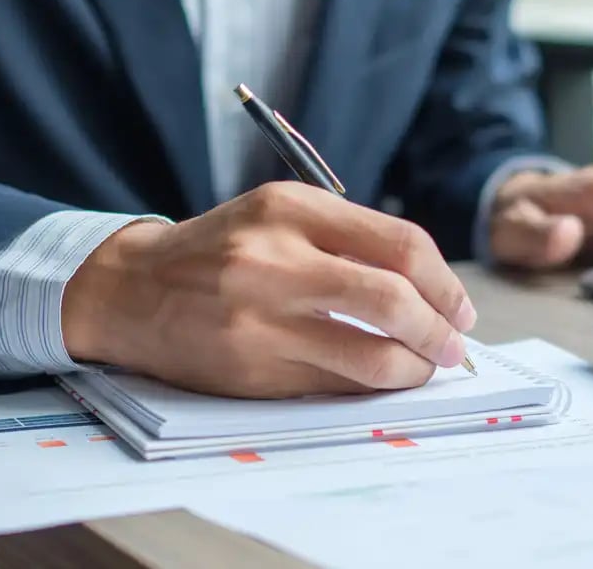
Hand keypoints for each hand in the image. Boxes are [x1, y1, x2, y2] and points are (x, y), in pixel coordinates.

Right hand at [61, 182, 476, 397]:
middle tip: (454, 345)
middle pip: (393, 298)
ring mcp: (260, 318)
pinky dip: (371, 385)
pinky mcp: (251, 367)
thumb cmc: (221, 251)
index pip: (399, 244)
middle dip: (440, 329)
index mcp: (290, 208)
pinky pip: (334, 384)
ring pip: (370, 355)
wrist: (131, 289)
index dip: (445, 282)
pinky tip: (382, 379)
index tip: (460, 307)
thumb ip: (348, 239)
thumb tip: (432, 291)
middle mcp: (275, 259)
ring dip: (414, 367)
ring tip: (424, 366)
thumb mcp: (278, 217)